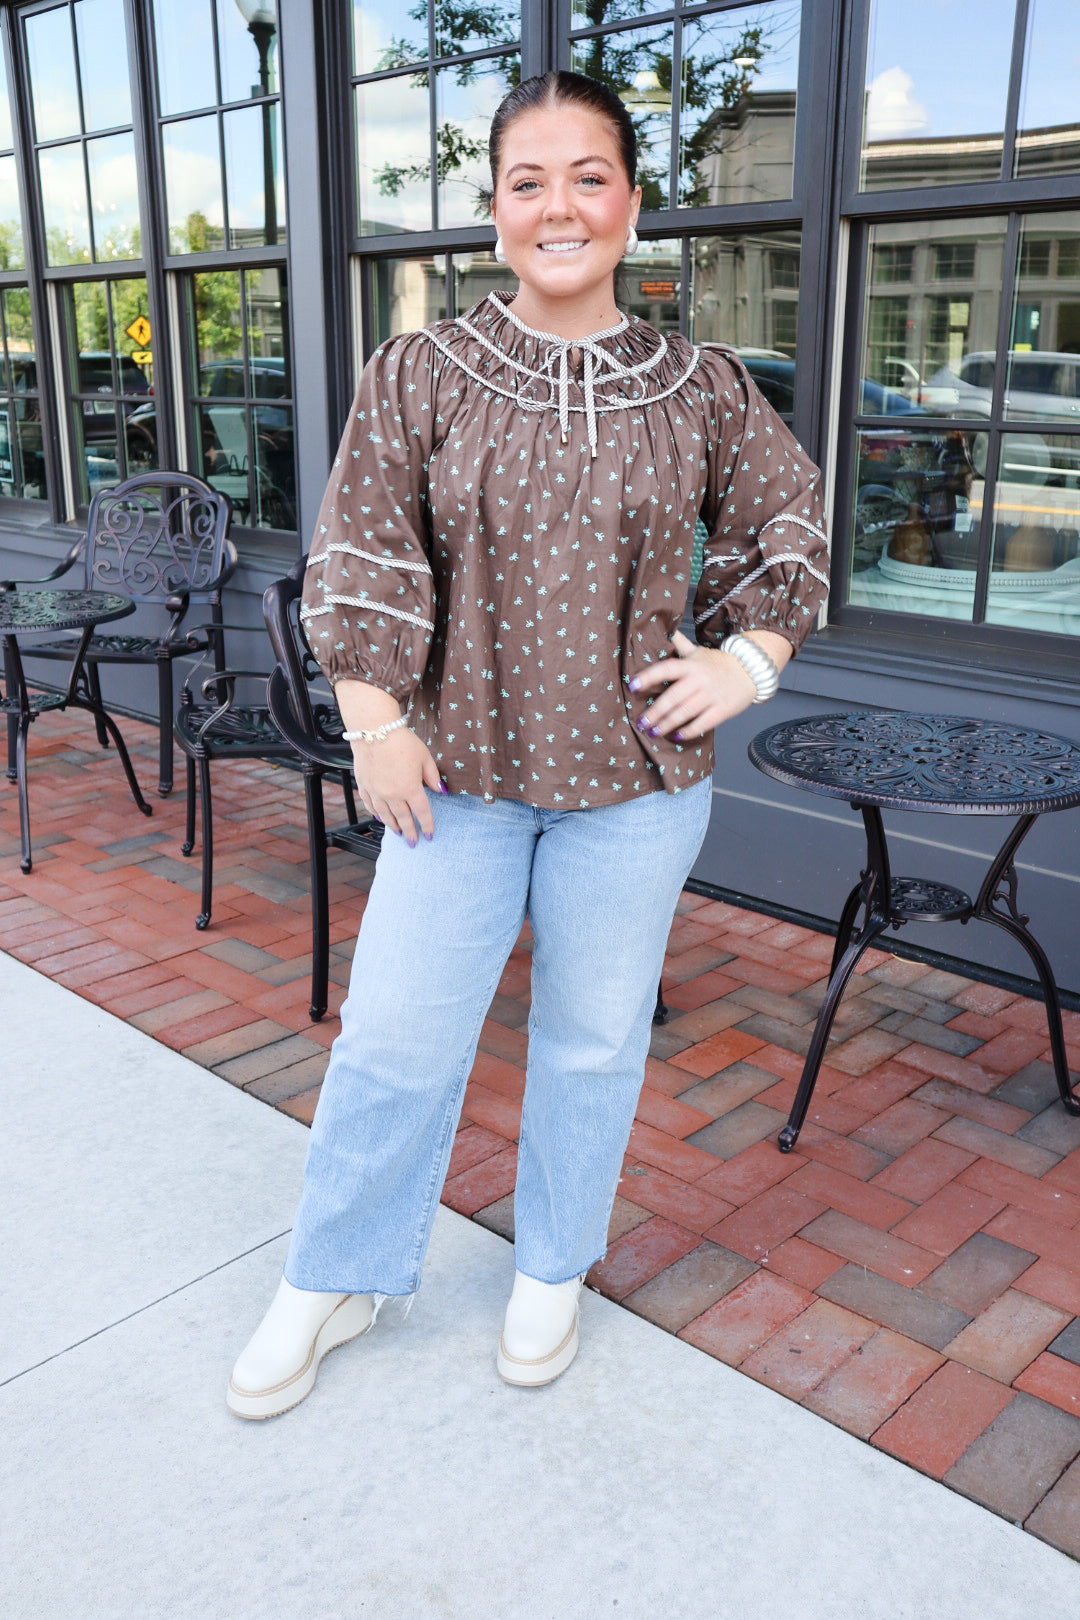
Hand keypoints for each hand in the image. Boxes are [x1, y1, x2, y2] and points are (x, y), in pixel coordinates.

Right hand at [334, 678, 442, 845]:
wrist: (374, 731)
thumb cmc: (401, 741)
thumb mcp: (424, 757)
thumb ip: (432, 776)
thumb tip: (441, 791)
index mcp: (410, 788)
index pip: (422, 813)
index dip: (427, 825)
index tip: (430, 835)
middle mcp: (392, 794)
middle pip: (403, 819)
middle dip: (409, 832)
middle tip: (413, 842)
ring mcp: (376, 792)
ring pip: (385, 816)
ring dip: (393, 826)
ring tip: (398, 832)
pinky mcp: (364, 786)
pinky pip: (370, 806)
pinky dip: (376, 814)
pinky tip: (380, 818)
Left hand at [629, 630, 782, 740]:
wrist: (751, 670)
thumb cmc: (718, 663)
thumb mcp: (698, 651)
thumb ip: (679, 643)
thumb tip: (662, 628)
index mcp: (691, 665)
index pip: (667, 669)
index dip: (649, 677)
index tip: (633, 686)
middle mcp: (700, 679)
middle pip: (673, 697)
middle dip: (655, 712)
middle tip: (641, 723)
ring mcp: (712, 695)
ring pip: (685, 712)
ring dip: (667, 724)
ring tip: (653, 732)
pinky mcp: (723, 709)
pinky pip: (703, 723)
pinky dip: (688, 731)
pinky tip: (676, 736)